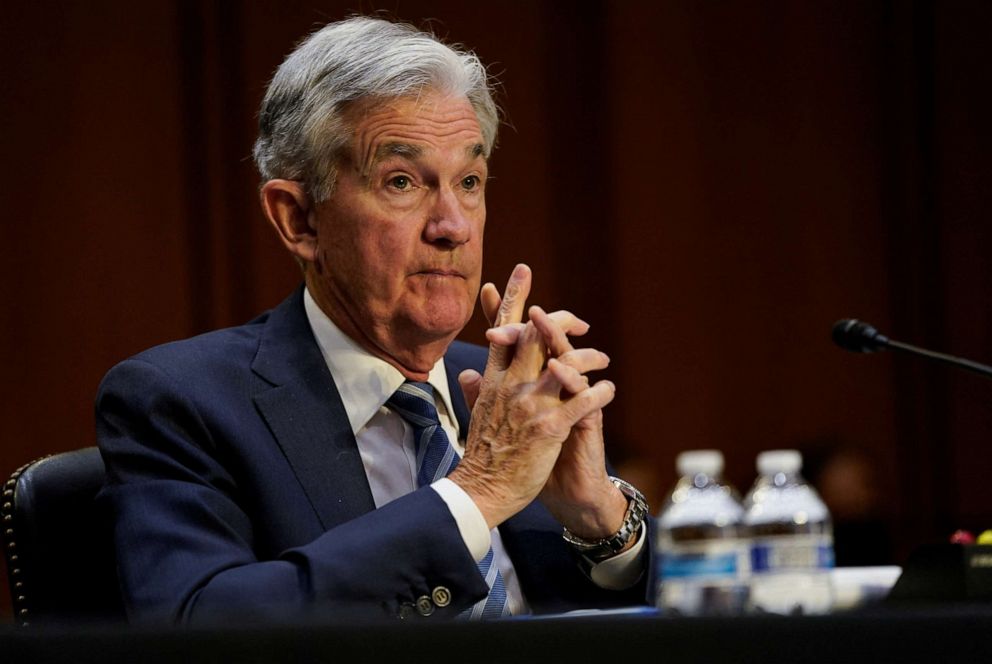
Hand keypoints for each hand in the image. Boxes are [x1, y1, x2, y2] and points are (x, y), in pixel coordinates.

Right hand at [448, 265, 616, 528]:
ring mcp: (530, 405)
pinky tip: (609, 390)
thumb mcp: (476, 415)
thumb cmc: (483, 455)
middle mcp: (510, 385)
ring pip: (563, 362)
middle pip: (533, 333)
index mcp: (493, 380)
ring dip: (588, 356)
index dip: (512, 297)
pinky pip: (581, 400)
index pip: (503, 329)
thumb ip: (476, 389)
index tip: (522, 272)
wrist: (483, 491)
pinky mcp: (549, 427)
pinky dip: (599, 391)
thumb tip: (469, 371)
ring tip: (603, 359)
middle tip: (580, 320)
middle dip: (557, 317)